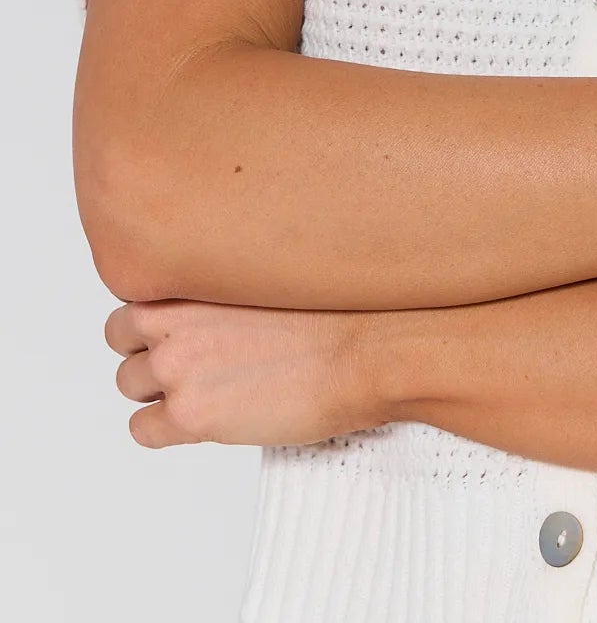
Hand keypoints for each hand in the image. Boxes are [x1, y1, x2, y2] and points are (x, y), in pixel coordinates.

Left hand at [104, 298, 381, 448]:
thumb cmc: (338, 314)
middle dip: (147, 347)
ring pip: (128, 382)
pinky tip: (204, 420)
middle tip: (186, 360)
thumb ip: (226, 284)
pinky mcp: (189, 415)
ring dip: (158, 389)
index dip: (161, 311)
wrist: (368, 353)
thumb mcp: (272, 275)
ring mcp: (177, 367)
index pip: (141, 289)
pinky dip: (165, 430)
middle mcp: (176, 318)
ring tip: (204, 390)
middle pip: (120, 335)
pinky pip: (142, 430)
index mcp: (197, 276)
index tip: (185, 324)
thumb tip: (212, 302)